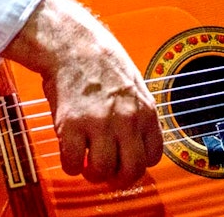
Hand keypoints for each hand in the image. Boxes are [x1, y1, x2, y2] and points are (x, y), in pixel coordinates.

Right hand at [3, 0, 163, 186]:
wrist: (74, 44)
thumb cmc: (103, 61)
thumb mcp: (135, 85)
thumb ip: (138, 114)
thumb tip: (137, 141)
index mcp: (145, 111)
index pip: (153, 156)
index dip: (138, 164)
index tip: (126, 162)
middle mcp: (126, 120)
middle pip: (131, 170)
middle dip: (118, 178)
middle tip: (107, 172)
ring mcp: (99, 124)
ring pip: (102, 171)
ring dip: (93, 173)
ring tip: (87, 162)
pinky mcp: (72, 125)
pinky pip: (73, 163)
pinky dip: (71, 165)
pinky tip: (70, 152)